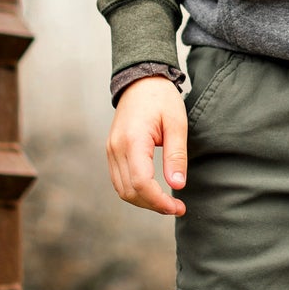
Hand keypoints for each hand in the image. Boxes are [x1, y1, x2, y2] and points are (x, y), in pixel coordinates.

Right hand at [106, 76, 188, 216]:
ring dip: (143, 201)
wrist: (141, 81)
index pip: (141, 183)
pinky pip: (119, 180)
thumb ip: (176, 155)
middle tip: (177, 208)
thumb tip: (177, 185)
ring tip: (166, 202)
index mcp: (133, 140)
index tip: (178, 207)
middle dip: (153, 205)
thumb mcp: (177, 124)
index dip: (159, 201)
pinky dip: (135, 191)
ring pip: (122, 190)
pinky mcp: (112, 151)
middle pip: (129, 191)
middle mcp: (116, 148)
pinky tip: (153, 191)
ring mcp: (110, 150)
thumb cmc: (161, 99)